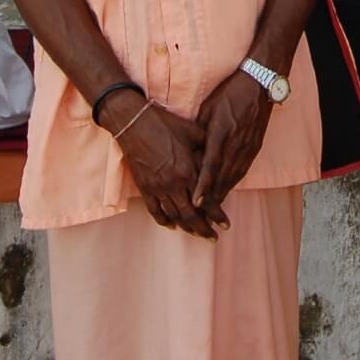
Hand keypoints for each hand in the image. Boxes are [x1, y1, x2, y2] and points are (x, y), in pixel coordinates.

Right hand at [111, 97, 217, 237]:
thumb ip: (208, 147)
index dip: (217, 215)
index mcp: (188, 170)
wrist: (134, 122)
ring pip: (174, 216)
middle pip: (190, 216)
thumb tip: (220, 154)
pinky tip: (172, 225)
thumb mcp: (193, 131)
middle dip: (203, 229)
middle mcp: (174, 183)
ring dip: (186, 228)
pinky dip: (164, 220)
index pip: (206, 200)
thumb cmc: (165, 123)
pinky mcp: (144, 187)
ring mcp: (157, 187)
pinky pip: (155, 211)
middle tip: (212, 237)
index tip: (225, 225)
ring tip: (196, 233)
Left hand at [192, 71, 274, 228]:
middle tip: (201, 215)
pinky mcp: (255, 148)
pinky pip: (242, 171)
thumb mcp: (208, 109)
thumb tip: (188, 151)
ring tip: (211, 212)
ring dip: (222, 195)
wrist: (260, 84)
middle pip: (222, 177)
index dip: (202, 185)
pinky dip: (232, 184)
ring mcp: (247, 147)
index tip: (196, 202)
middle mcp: (235, 144)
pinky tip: (225, 193)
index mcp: (221, 132)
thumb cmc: (229, 93)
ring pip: (233, 177)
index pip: (210, 165)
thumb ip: (199, 132)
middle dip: (211, 199)